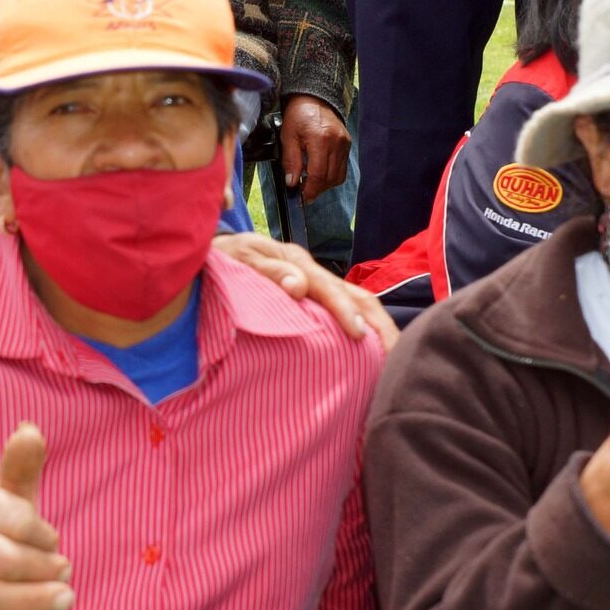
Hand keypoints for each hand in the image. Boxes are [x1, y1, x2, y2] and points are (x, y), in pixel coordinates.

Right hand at [0, 423, 73, 609]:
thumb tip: (30, 430)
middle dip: (46, 570)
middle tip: (66, 573)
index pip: (20, 521)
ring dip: (37, 601)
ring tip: (64, 599)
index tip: (53, 542)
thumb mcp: (9, 498)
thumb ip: (21, 467)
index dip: (46, 537)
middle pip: (10, 560)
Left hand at [213, 231, 396, 346]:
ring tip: (396, 357)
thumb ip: (267, 272)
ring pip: (357, 303)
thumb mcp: (239, 260)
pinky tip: (373, 353)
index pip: (329, 288)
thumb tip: (298, 287)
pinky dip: (364, 328)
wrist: (210, 251)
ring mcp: (315, 283)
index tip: (359, 336)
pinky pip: (344, 311)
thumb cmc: (222, 259)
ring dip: (379, 328)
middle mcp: (311, 271)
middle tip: (398, 353)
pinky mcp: (312, 296)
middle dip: (380, 323)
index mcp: (296, 262)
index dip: (345, 311)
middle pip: (357, 295)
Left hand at [280, 95, 349, 202]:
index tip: (301, 197)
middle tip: (304, 193)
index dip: (310, 189)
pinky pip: (342, 167)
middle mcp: (337, 143)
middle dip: (317, 189)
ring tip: (310, 183)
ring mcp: (344, 144)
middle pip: (330, 178)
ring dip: (325, 184)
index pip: (319, 174)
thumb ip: (290, 160)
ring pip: (339, 176)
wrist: (314, 97)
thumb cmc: (299, 114)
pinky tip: (319, 172)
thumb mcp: (288, 136)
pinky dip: (331, 175)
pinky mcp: (347, 144)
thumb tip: (292, 182)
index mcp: (321, 139)